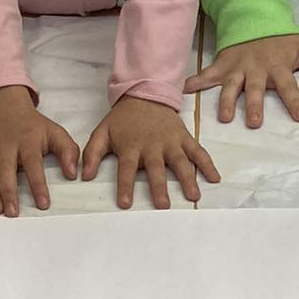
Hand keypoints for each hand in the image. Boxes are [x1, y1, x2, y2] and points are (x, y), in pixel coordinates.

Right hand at [0, 87, 78, 216]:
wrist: (3, 102)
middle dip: (9, 192)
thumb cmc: (32, 124)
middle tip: (13, 213)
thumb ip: (68, 151)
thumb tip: (72, 174)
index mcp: (27, 141)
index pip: (33, 165)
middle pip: (6, 170)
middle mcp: (6, 145)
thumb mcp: (54, 131)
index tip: (43, 204)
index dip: (38, 185)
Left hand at [80, 97, 220, 209]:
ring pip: (180, 162)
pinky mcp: (184, 138)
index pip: (126, 169)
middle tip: (163, 205)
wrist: (145, 93)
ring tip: (193, 196)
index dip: (125, 185)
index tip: (125, 203)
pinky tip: (215, 178)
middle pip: (156, 169)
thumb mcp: (102, 132)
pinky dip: (207, 164)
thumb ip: (92, 154)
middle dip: (159, 187)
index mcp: (131, 146)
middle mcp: (152, 145)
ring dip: (188, 179)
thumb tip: (83, 176)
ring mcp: (170, 142)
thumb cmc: (123, 119)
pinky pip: (197, 151)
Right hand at [185, 33, 298, 127]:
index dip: (295, 101)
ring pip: (232, 87)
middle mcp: (257, 70)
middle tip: (255, 124)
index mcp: (278, 67)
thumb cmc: (280, 40)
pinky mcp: (223, 66)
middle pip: (256, 90)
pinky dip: (196, 82)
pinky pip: (208, 75)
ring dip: (228, 101)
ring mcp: (238, 69)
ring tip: (225, 117)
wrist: (255, 19)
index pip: (289, 86)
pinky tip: (185, 91)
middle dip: (255, 106)